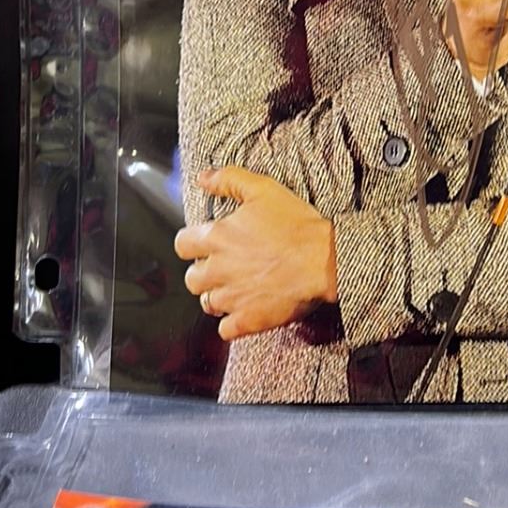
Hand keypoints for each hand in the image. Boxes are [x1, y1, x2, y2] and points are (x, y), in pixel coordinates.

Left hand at [174, 166, 337, 340]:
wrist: (325, 260)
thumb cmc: (297, 224)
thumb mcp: (263, 189)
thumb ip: (228, 179)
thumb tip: (202, 178)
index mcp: (218, 237)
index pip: (182, 245)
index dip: (192, 243)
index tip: (206, 243)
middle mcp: (218, 269)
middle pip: (192, 278)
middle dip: (204, 272)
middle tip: (224, 266)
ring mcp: (232, 298)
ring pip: (207, 304)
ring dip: (218, 296)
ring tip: (237, 287)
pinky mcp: (248, 320)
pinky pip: (225, 330)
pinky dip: (232, 323)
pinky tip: (245, 310)